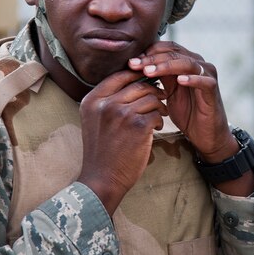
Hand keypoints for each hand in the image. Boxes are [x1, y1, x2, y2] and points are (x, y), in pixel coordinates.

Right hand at [77, 69, 167, 213]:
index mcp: (92, 100)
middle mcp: (105, 104)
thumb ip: (107, 101)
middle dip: (153, 90)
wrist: (102, 179)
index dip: (137, 74)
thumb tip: (132, 82)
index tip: (148, 79)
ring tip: (159, 115)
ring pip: (151, 97)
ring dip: (159, 106)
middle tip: (161, 97)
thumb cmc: (102, 151)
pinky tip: (156, 128)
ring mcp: (122, 114)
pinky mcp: (138, 126)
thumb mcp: (94, 120)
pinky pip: (156, 113)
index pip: (119, 75)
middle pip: (138, 84)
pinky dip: (159, 120)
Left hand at [128, 42, 237, 161]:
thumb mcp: (169, 92)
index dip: (149, 52)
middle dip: (152, 58)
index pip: (167, 48)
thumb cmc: (188, 113)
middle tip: (134, 65)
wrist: (205, 135)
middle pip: (175, 53)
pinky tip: (179, 80)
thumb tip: (139, 64)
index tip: (131, 62)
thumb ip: (160, 77)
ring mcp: (208, 75)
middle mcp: (198, 64)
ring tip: (149, 72)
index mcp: (187, 62)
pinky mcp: (213, 89)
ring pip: (187, 63)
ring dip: (166, 66)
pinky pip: (204, 81)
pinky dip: (192, 79)